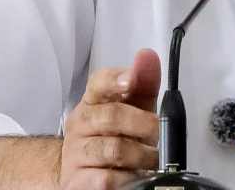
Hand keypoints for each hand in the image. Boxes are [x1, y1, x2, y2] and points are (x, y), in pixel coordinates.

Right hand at [59, 48, 160, 189]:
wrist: (81, 172)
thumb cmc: (111, 136)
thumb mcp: (132, 107)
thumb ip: (142, 83)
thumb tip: (147, 57)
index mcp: (93, 102)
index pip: (98, 83)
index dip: (115, 79)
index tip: (130, 79)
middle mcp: (81, 124)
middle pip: (112, 116)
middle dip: (143, 124)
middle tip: (157, 133)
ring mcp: (77, 153)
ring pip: (113, 150)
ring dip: (141, 155)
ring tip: (150, 159)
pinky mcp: (78, 182)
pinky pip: (107, 180)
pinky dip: (127, 178)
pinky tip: (133, 175)